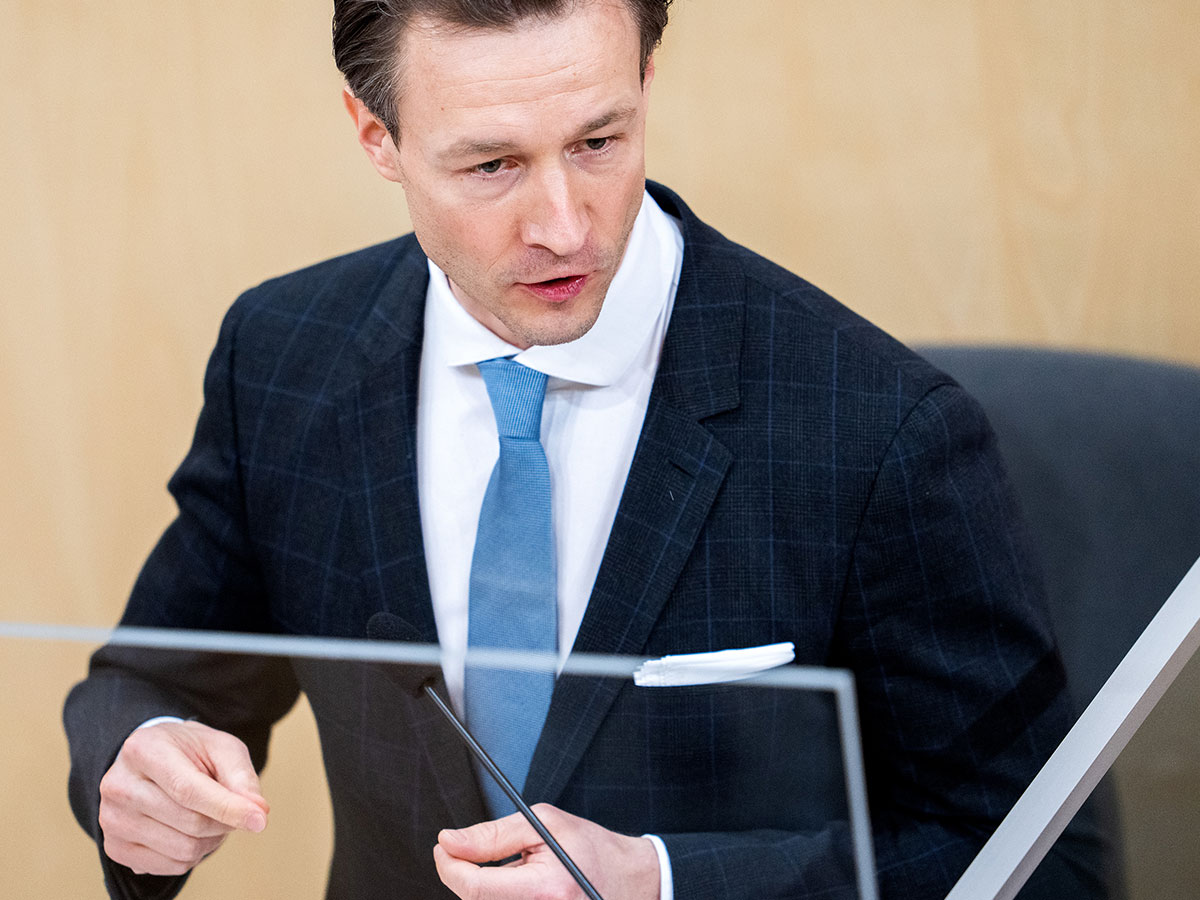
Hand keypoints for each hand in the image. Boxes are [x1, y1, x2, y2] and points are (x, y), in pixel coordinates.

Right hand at [98, 720, 268, 875]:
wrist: (152, 758)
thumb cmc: (190, 751)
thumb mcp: (221, 748)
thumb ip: (241, 777)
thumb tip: (258, 813)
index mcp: (143, 750)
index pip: (188, 790)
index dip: (227, 808)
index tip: (260, 819)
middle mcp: (118, 786)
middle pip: (189, 823)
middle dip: (224, 821)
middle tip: (233, 808)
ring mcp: (111, 820)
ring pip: (182, 849)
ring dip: (212, 840)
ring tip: (211, 817)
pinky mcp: (115, 847)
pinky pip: (170, 867)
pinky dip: (194, 855)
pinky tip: (191, 832)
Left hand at [434, 803, 659, 899]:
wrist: (628, 880)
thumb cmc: (590, 848)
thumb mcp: (544, 824)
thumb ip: (494, 834)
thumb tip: (450, 840)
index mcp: (543, 889)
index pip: (474, 886)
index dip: (449, 865)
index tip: (442, 845)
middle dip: (462, 873)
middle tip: (463, 850)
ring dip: (481, 887)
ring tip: (507, 867)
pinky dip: (496, 896)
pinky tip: (513, 884)